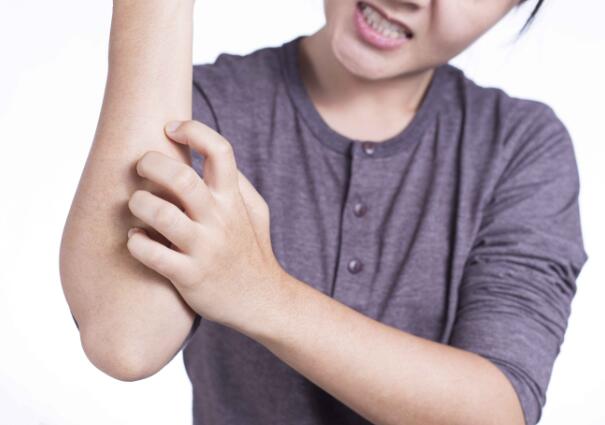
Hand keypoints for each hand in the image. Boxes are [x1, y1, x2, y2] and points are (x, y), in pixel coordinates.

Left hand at [126, 119, 284, 329]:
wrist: (262, 300)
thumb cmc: (252, 250)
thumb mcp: (256, 211)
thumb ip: (236, 183)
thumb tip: (209, 155)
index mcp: (233, 199)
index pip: (220, 150)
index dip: (193, 130)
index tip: (171, 128)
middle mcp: (219, 219)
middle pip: (181, 177)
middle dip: (151, 163)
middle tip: (141, 166)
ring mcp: (205, 248)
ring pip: (162, 214)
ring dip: (139, 203)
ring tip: (135, 205)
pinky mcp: (189, 276)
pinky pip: (153, 255)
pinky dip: (135, 242)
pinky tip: (135, 239)